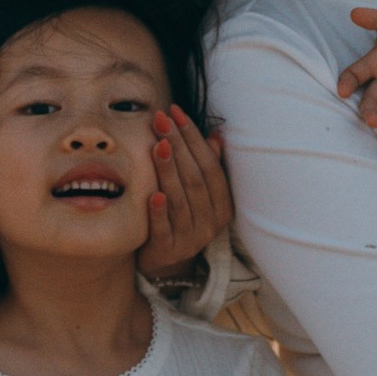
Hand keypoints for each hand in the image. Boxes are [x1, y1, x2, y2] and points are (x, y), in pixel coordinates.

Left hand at [139, 105, 230, 282]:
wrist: (163, 262)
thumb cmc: (178, 218)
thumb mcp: (195, 194)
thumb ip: (206, 167)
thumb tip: (216, 136)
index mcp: (223, 205)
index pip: (210, 166)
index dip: (194, 138)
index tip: (177, 113)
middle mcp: (211, 222)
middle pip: (195, 179)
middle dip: (178, 146)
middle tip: (161, 120)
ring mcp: (191, 239)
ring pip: (181, 200)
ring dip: (169, 170)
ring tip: (158, 144)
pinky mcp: (169, 251)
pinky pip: (164, 229)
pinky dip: (159, 211)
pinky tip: (153, 192)